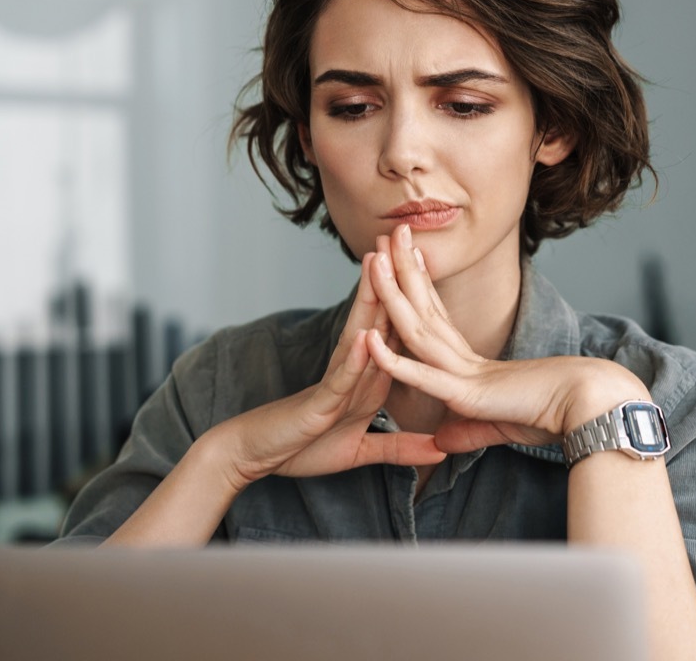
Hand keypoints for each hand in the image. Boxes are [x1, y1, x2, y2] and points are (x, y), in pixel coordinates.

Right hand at [219, 250, 446, 490]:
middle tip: (402, 237)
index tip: (426, 265)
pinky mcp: (320, 406)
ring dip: (370, 302)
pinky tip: (366, 339)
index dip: (411, 299)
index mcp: (365, 380)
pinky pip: (340, 381)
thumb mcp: (360, 452)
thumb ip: (400, 449)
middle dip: (391, 281)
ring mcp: (335, 386)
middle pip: (376, 320)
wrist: (254, 457)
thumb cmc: (302, 448)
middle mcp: (351, 373)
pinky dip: (354, 362)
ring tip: (380, 263)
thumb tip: (441, 450)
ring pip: (357, 338)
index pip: (393, 332)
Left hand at [363, 225, 649, 454]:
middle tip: (389, 233)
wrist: (591, 407)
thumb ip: (468, 431)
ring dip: (392, 293)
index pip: (436, 318)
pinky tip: (368, 341)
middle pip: (424, 309)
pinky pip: (423, 375)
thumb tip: (441, 440)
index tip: (399, 259)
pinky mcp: (467, 394)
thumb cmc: (555, 414)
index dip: (416, 287)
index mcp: (473, 363)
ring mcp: (464, 373)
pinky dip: (394, 360)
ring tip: (375, 258)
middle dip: (402, 270)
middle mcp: (465, 360)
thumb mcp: (499, 427)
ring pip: (417, 328)